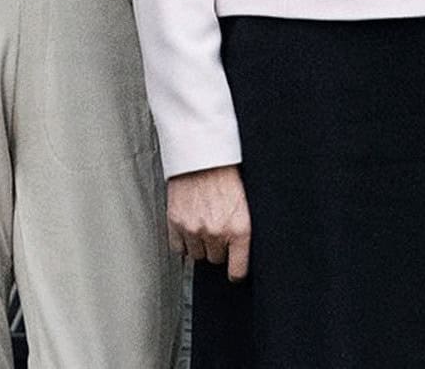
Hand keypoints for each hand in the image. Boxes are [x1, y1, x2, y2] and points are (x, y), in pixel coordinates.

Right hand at [167, 164, 251, 279]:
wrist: (203, 153)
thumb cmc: (227, 174)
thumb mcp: (248, 203)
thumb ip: (244, 230)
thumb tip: (241, 251)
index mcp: (240, 229)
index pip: (237, 271)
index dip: (235, 271)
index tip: (233, 268)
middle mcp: (217, 232)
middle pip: (215, 260)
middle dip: (217, 247)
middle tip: (218, 229)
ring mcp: (194, 228)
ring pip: (197, 255)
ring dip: (200, 243)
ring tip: (203, 223)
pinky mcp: (176, 222)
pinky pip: (178, 248)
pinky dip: (183, 240)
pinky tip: (189, 227)